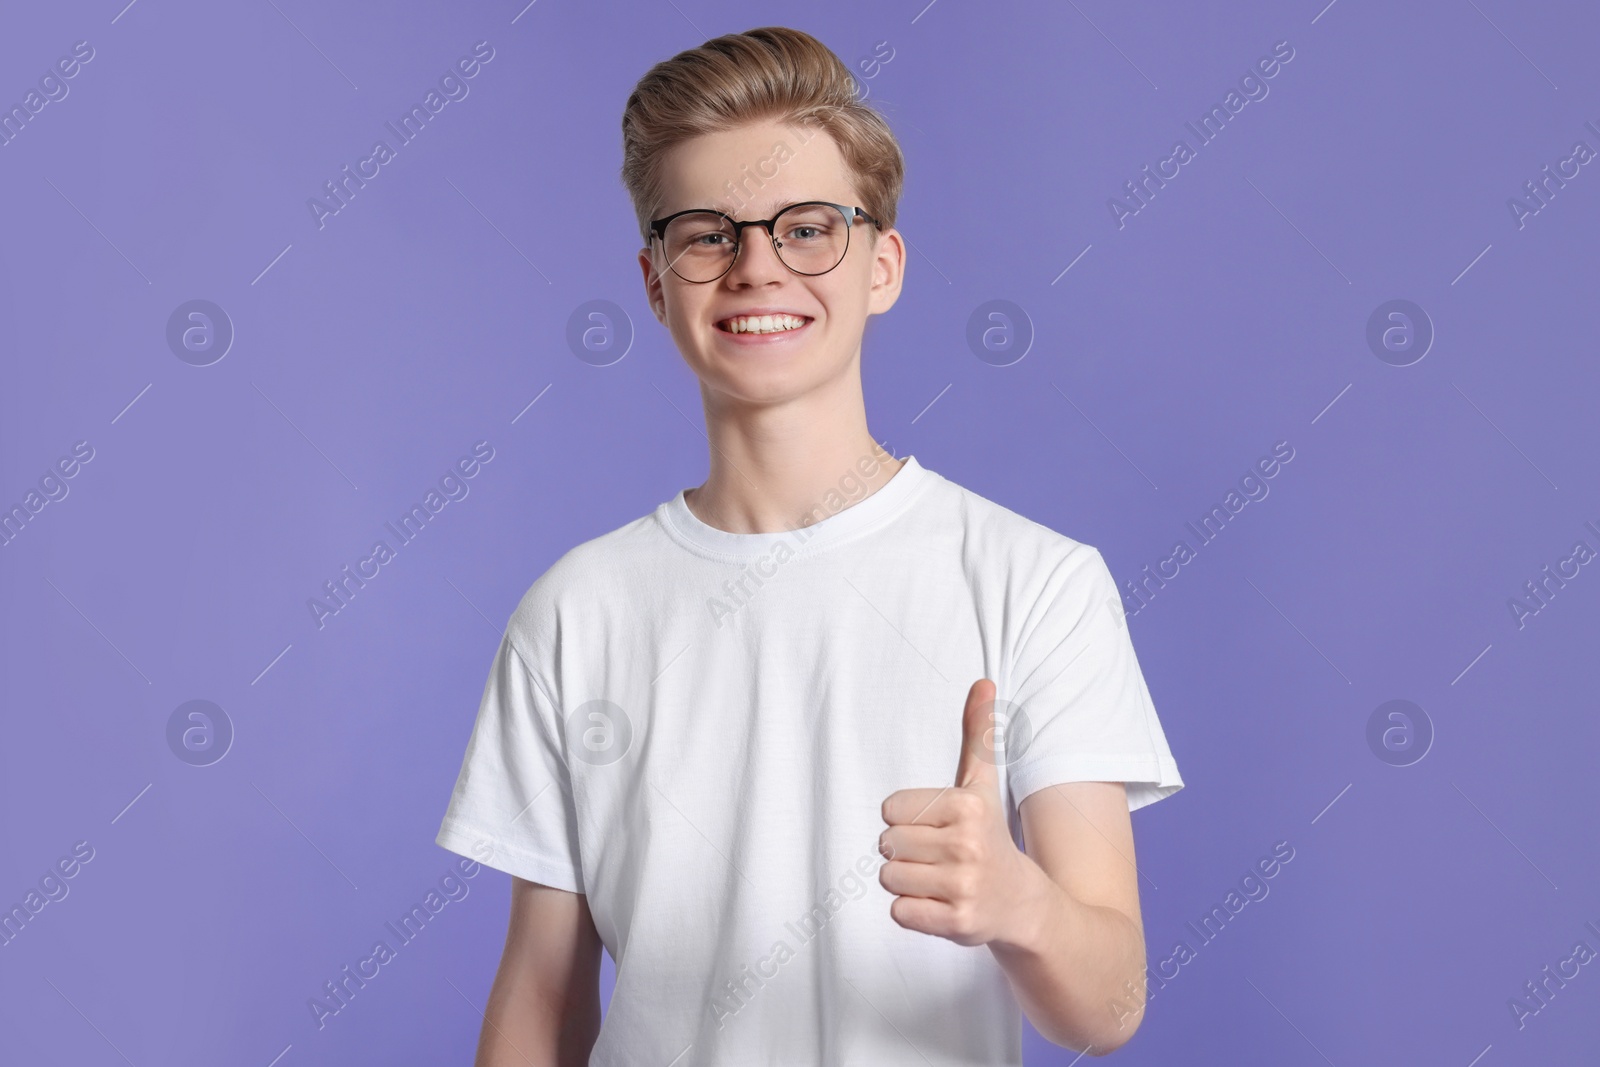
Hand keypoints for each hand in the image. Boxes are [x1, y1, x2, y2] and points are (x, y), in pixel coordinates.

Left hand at [878, 678, 1044, 947]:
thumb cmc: (991, 838)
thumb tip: (983, 682)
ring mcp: (963, 887)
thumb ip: (979, 737)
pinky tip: (940, 904)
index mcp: (968, 806)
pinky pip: (899, 912)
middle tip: (938, 857)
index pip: (890, 809)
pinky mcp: (956, 923)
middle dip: (905, 851)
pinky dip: (913, 911)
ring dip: (906, 882)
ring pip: (889, 878)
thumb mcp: (983, 786)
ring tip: (938, 879)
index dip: (906, 820)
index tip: (937, 828)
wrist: (1025, 905)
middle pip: (886, 844)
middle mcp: (968, 845)